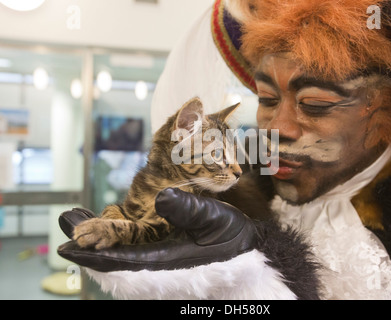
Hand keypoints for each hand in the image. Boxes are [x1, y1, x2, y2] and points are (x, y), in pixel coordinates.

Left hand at [57, 188, 256, 271]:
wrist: (246, 257)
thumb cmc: (232, 239)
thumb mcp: (216, 218)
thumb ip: (190, 210)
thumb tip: (161, 197)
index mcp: (165, 262)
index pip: (120, 261)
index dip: (92, 253)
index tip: (67, 244)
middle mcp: (156, 268)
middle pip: (112, 261)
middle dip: (88, 242)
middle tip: (67, 220)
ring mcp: (158, 266)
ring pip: (119, 257)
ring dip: (98, 239)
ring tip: (79, 220)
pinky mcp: (162, 259)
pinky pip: (130, 254)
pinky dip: (115, 239)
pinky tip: (111, 226)